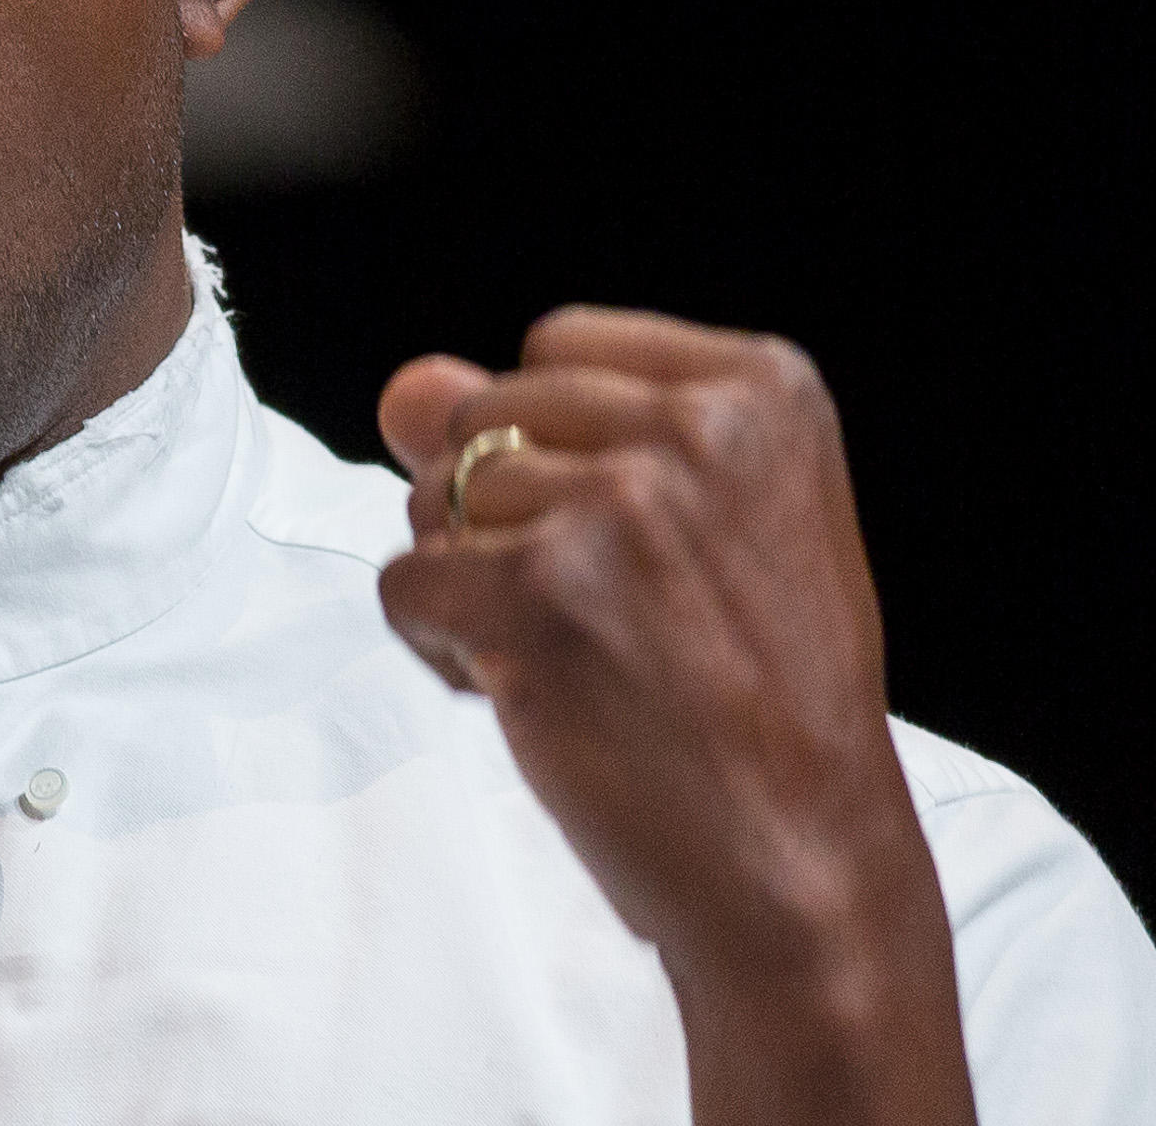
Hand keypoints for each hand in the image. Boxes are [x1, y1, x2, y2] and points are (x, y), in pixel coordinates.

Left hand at [377, 307, 970, 1125]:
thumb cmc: (749, 691)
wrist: (805, 860)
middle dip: (502, 518)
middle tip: (607, 616)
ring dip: (472, 590)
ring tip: (581, 659)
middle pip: (484, 419)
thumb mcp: (695, 522)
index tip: (636, 540)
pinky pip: (403, 585)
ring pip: (432, 502)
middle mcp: (693, 428)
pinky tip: (537, 696)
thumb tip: (404, 387)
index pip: (554, 347)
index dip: (555, 449)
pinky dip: (441, 650)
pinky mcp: (538, 593)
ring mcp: (616, 507)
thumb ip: (549, 431)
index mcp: (757, 387)